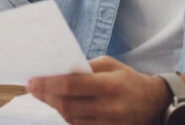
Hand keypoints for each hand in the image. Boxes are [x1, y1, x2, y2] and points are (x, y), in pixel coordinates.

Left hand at [26, 56, 169, 123]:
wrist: (153, 103)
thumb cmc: (128, 79)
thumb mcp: (110, 65)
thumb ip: (85, 67)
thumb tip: (59, 71)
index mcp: (109, 86)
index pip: (71, 85)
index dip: (48, 84)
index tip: (32, 81)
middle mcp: (108, 108)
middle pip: (67, 105)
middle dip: (46, 96)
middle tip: (32, 88)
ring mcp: (108, 124)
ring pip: (70, 118)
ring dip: (54, 106)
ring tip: (43, 94)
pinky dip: (67, 116)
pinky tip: (59, 105)